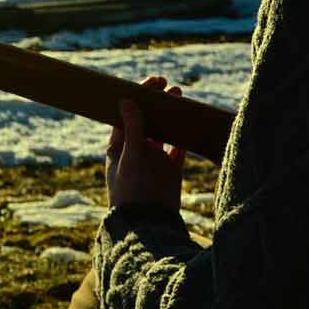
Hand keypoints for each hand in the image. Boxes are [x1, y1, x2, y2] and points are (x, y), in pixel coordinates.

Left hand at [105, 76, 186, 209]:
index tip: (152, 82)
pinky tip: (191, 122)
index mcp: (118, 146)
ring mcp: (153, 159)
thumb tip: (128, 100)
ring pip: (163, 131)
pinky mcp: (170, 170)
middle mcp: (135, 150)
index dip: (138, 96)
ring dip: (171, 116)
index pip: (127, 114)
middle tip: (168, 86)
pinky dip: (184, 136)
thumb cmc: (133, 192)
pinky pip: (178, 148)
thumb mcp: (131, 158)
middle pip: (146, 119)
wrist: (149, 226)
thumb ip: (133, 130)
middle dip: (156, 102)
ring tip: (180, 98)